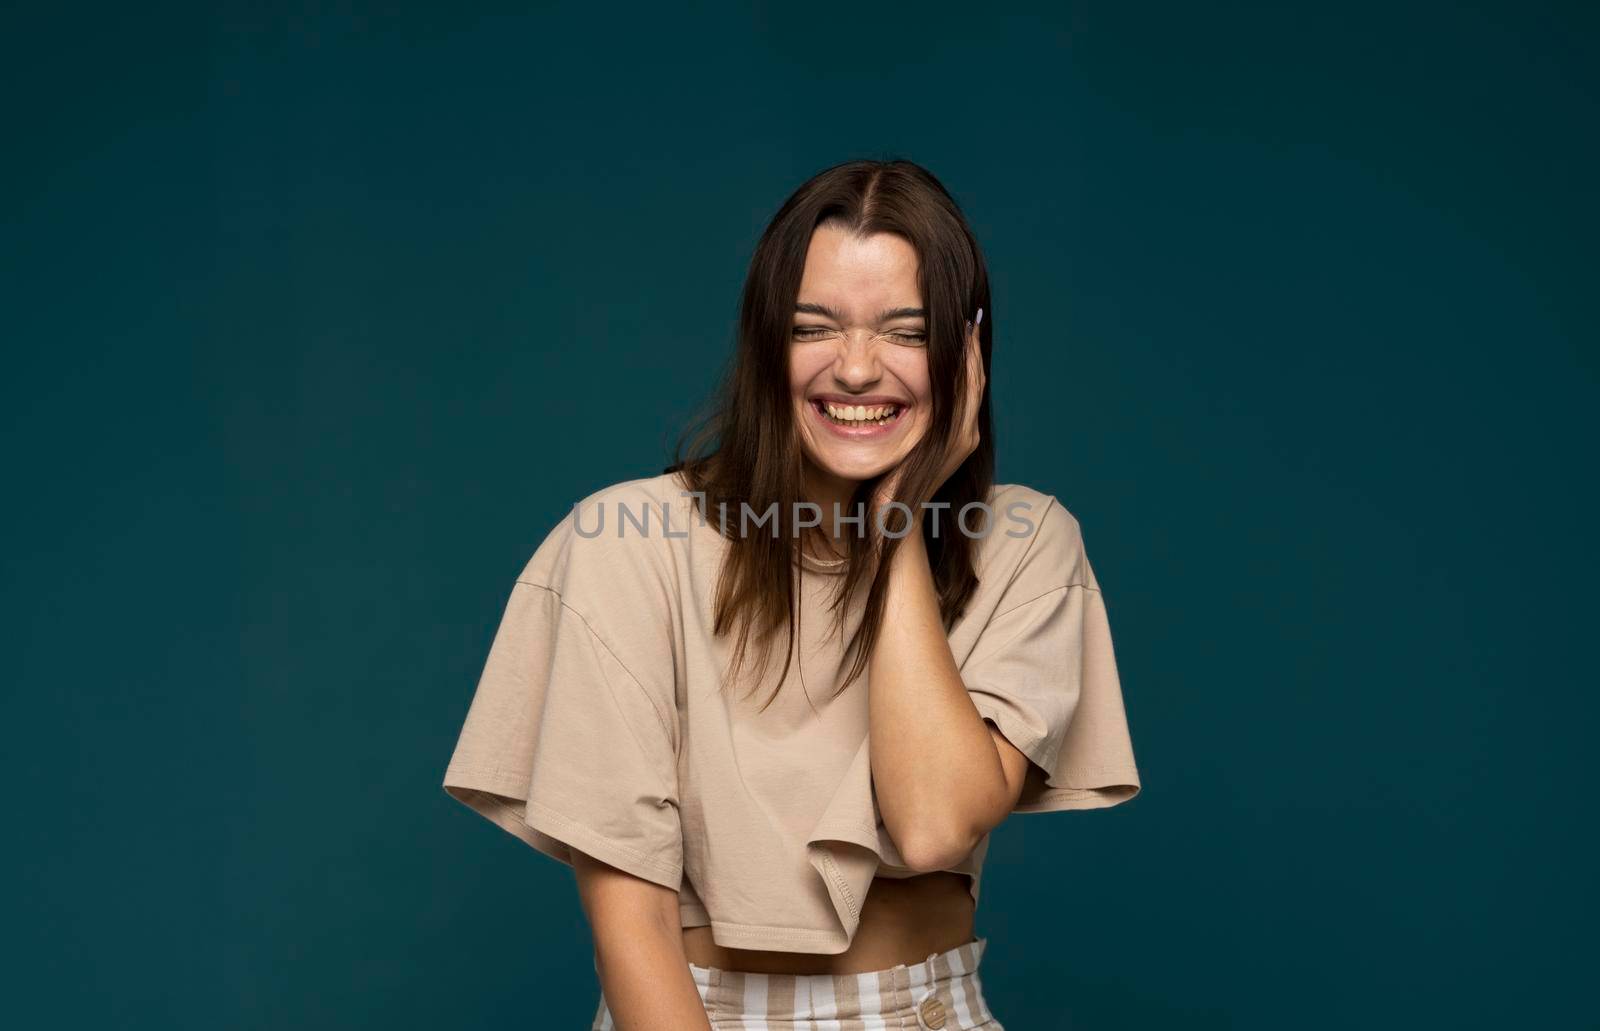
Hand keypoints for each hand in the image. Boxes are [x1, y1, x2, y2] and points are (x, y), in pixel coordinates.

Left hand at [871, 309, 984, 517]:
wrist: (892, 520)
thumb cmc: (887, 482)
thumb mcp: (899, 441)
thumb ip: (905, 418)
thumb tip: (890, 391)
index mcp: (956, 432)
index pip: (965, 383)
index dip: (966, 353)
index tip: (960, 322)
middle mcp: (966, 433)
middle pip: (974, 378)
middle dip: (972, 345)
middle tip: (968, 312)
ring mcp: (963, 439)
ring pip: (972, 386)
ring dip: (970, 353)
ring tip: (965, 322)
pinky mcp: (955, 444)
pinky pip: (962, 399)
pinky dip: (962, 372)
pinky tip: (955, 350)